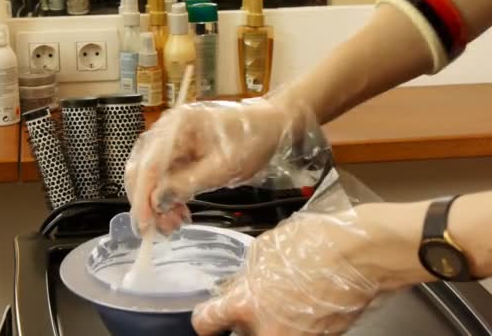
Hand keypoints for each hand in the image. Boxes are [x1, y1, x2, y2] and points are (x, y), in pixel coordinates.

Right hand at [125, 99, 292, 234]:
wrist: (271, 127)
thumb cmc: (252, 141)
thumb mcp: (223, 168)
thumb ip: (187, 185)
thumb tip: (157, 203)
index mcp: (176, 127)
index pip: (148, 166)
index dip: (142, 198)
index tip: (145, 226)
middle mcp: (167, 131)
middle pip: (142, 171)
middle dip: (148, 204)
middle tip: (163, 230)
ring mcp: (172, 141)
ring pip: (151, 178)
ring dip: (158, 204)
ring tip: (175, 224)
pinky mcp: (179, 152)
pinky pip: (165, 178)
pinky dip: (169, 197)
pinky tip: (181, 213)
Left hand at [192, 203, 430, 335]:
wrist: (364, 253)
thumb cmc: (316, 244)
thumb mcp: (265, 249)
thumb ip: (244, 275)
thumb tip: (235, 287)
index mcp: (247, 304)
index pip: (205, 324)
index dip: (206, 317)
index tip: (210, 315)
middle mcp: (269, 331)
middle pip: (240, 334)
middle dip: (244, 320)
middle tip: (256, 299)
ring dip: (271, 322)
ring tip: (285, 296)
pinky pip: (296, 333)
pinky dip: (295, 322)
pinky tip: (304, 299)